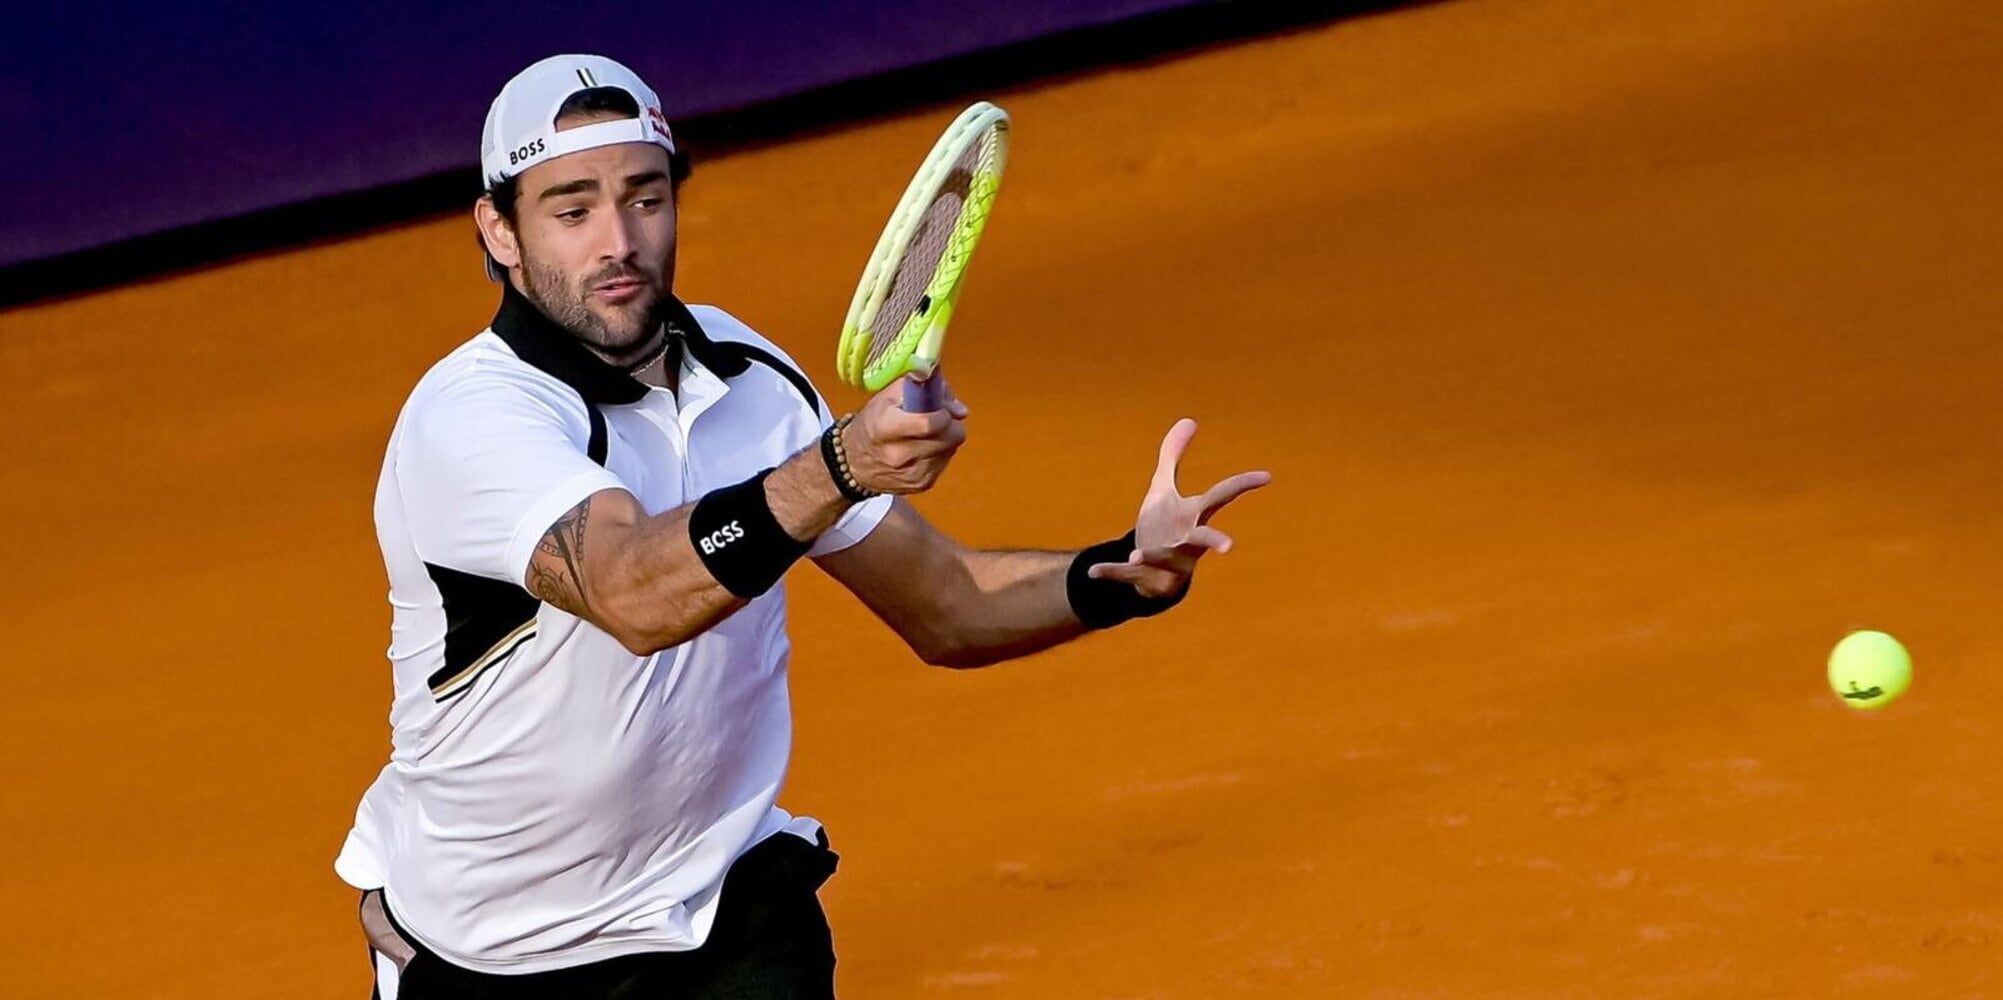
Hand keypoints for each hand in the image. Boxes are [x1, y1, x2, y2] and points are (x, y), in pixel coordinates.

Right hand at [842, 374, 969, 494]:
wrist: (854, 463)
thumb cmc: (872, 423)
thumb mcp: (888, 396)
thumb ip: (925, 390)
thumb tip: (960, 409)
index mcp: (886, 428)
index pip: (929, 423)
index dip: (943, 412)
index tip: (940, 407)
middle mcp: (899, 455)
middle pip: (949, 437)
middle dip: (951, 423)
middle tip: (940, 417)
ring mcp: (912, 474)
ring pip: (952, 448)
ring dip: (946, 437)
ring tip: (928, 432)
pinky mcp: (922, 484)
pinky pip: (946, 461)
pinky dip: (941, 451)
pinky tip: (925, 447)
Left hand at [1087, 418, 1270, 598]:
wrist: (1150, 572)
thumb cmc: (1163, 526)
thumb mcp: (1163, 487)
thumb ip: (1172, 455)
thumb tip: (1189, 419)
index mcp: (1192, 516)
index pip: (1221, 497)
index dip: (1243, 484)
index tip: (1267, 476)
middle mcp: (1185, 541)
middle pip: (1204, 540)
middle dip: (1215, 541)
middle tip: (1229, 547)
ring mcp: (1166, 562)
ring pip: (1163, 559)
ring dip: (1151, 555)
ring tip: (1137, 553)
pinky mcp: (1143, 576)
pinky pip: (1126, 574)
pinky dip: (1110, 572)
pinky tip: (1093, 570)